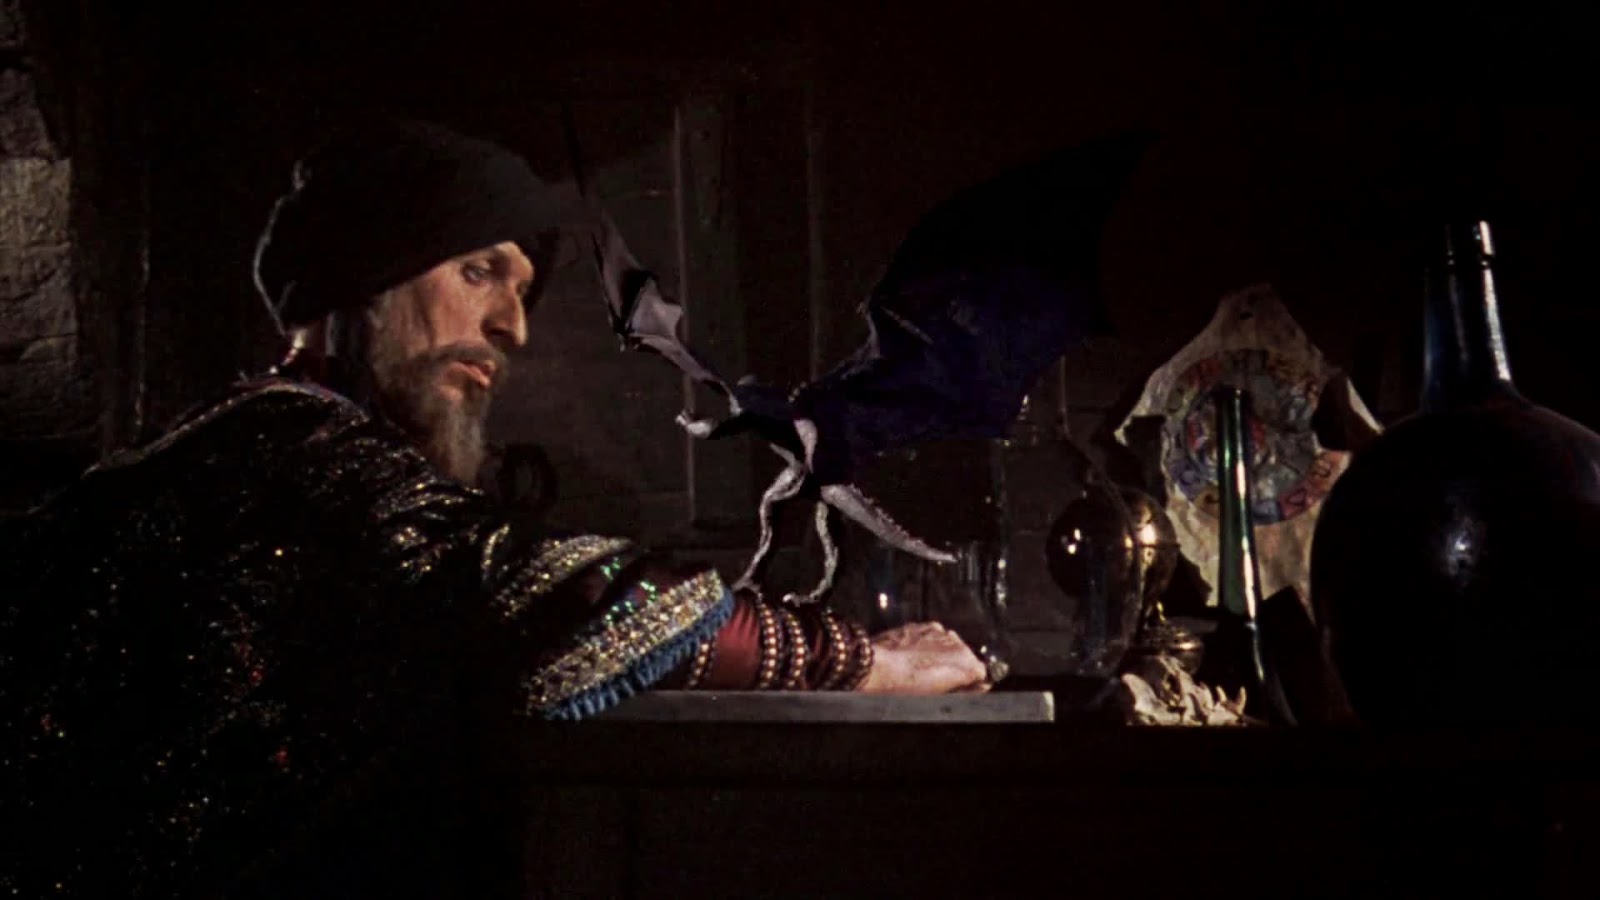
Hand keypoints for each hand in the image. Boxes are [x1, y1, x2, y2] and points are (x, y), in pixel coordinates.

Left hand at [856, 622, 991, 693]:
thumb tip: (983, 686)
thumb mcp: (939, 697)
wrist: (877, 668)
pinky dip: (929, 644)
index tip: (955, 689)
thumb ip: (967, 690)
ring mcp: (941, 632)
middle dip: (956, 668)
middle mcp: (958, 644)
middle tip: (935, 681)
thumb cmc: (907, 690)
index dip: (969, 683)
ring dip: (942, 654)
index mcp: (967, 665)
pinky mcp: (925, 625)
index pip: (980, 674)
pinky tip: (914, 654)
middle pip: (966, 657)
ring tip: (921, 668)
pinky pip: (935, 636)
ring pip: (950, 645)